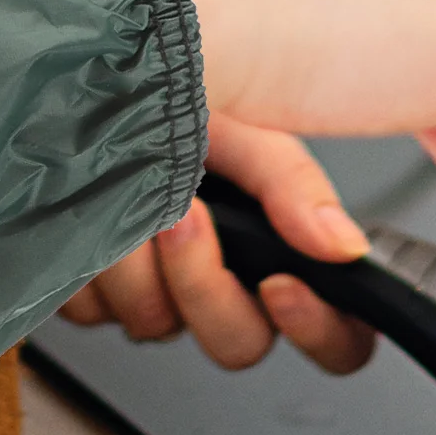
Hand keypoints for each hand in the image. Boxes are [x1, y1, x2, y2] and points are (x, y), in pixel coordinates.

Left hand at [61, 113, 375, 373]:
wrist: (95, 90)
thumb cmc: (173, 104)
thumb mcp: (245, 128)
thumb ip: (292, 184)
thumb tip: (342, 246)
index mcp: (276, 255)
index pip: (336, 338)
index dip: (318, 330)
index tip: (279, 285)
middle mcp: (222, 287)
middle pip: (236, 344)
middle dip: (202, 282)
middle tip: (183, 217)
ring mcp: (158, 298)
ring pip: (156, 326)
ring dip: (138, 261)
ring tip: (128, 192)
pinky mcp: (98, 298)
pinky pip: (96, 311)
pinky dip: (93, 257)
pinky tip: (93, 209)